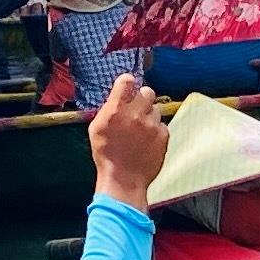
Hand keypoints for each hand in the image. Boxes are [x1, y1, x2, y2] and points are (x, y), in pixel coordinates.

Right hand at [88, 76, 168, 205]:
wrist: (124, 179)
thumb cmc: (106, 154)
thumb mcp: (97, 128)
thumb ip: (109, 108)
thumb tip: (119, 95)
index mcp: (116, 109)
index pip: (127, 80)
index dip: (127, 83)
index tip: (127, 89)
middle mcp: (136, 114)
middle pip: (147, 91)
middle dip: (141, 98)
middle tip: (136, 110)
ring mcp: (151, 124)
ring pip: (155, 109)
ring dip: (149, 116)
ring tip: (140, 131)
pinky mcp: (163, 135)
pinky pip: (162, 124)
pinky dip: (156, 130)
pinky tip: (147, 141)